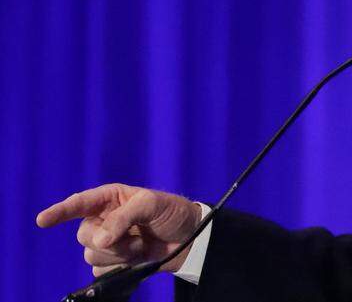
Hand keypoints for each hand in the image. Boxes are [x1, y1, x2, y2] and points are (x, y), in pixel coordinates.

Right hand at [36, 184, 201, 275]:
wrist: (191, 238)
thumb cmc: (172, 213)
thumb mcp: (151, 205)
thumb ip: (123, 218)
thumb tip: (99, 240)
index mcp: (110, 199)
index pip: (79, 204)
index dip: (59, 212)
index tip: (42, 220)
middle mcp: (104, 219)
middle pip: (83, 235)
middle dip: (107, 241)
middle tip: (134, 237)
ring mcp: (108, 242)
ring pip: (90, 255)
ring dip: (117, 255)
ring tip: (140, 246)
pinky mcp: (114, 261)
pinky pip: (100, 270)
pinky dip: (118, 267)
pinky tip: (136, 258)